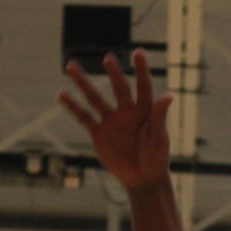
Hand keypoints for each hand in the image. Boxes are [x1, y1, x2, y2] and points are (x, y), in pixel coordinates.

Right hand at [59, 50, 174, 191]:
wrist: (142, 178)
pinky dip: (73, 107)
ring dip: (83, 82)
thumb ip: (159, 116)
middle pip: (119, 87)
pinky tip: (61, 94)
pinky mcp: (99, 133)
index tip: (138, 52)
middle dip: (114, 73)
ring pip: (95, 98)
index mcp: (145, 110)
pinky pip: (84, 117)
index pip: (143, 86)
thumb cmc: (156, 158)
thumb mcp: (159, 137)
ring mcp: (111, 121)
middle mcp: (127, 111)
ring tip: (70, 66)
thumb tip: (169, 95)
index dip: (141, 70)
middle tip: (108, 57)